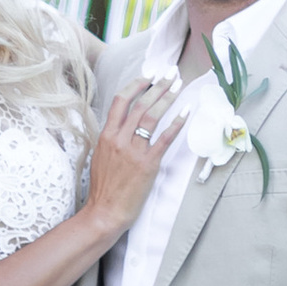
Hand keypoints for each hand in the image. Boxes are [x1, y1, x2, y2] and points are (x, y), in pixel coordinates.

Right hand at [85, 69, 186, 233]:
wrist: (105, 211)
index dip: (136, 84)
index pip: (121, 100)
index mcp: (106, 135)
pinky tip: (186, 111)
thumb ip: (111, 138)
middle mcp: (119, 139)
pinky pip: (164, 139)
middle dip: (157, 86)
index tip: (149, 74)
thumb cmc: (104, 187)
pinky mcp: (148, 164)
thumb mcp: (100, 156)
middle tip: (170, 74)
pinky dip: (177, 123)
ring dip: (167, 98)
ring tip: (178, 85)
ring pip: (151, 116)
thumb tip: (122, 124)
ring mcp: (133, 151)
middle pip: (140, 104)